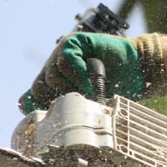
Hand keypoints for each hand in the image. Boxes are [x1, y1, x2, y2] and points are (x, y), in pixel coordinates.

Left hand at [19, 32, 163, 112]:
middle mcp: (54, 68)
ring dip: (70, 86)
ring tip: (87, 88)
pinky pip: (66, 59)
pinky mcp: (74, 42)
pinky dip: (76, 71)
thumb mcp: (87, 105)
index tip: (51, 115)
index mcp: (54, 84)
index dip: (37, 107)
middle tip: (77, 100)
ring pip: (51, 74)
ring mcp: (62, 53)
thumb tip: (49, 124)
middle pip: (38, 87)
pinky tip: (87, 77)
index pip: (30, 97)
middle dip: (57, 98)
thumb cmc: (114, 89)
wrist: (136, 70)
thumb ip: (67, 110)